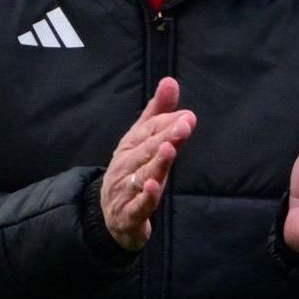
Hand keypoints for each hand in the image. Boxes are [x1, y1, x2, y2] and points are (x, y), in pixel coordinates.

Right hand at [100, 77, 194, 249]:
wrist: (111, 217)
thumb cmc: (132, 173)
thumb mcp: (143, 143)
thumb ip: (157, 114)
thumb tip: (170, 81)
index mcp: (131, 147)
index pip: (149, 132)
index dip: (167, 124)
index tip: (187, 116)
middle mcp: (126, 166)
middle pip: (146, 150)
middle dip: (165, 136)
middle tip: (184, 124)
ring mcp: (125, 190)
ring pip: (142, 175)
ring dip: (156, 163)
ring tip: (169, 150)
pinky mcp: (129, 214)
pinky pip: (138, 206)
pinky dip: (145, 197)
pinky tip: (153, 187)